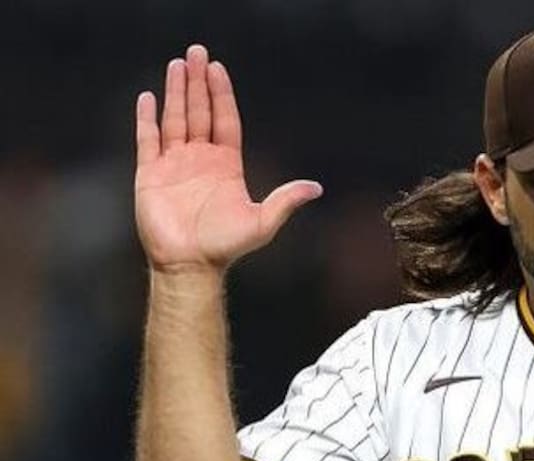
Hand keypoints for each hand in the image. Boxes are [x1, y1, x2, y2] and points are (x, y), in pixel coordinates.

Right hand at [134, 44, 321, 271]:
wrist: (190, 265)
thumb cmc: (225, 246)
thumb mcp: (263, 221)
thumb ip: (287, 200)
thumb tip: (316, 187)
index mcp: (226, 165)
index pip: (225, 120)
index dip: (221, 94)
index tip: (218, 69)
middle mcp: (200, 159)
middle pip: (199, 112)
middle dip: (198, 83)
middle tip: (196, 52)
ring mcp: (175, 164)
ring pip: (175, 119)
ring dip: (176, 92)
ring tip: (177, 65)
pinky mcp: (150, 174)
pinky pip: (148, 140)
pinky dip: (147, 119)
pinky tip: (149, 98)